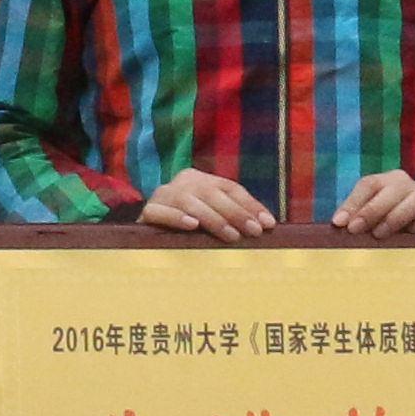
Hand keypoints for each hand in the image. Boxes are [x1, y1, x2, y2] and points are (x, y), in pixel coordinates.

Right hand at [137, 170, 271, 237]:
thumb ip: (233, 217)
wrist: (147, 235)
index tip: (268, 224)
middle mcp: (182, 182)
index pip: (230, 188)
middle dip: (236, 213)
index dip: (250, 204)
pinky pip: (161, 212)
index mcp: (200, 179)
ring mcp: (163, 195)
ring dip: (213, 219)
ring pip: (189, 201)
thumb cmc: (188, 230)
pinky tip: (192, 225)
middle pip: (212, 193)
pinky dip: (177, 217)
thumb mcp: (213, 219)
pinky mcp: (147, 211)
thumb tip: (267, 225)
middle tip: (254, 232)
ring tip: (232, 236)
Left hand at [332, 170, 414, 237]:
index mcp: (390, 182)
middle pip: (392, 188)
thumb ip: (360, 222)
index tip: (339, 223)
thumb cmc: (400, 230)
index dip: (352, 202)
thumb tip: (338, 228)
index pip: (369, 184)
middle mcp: (411, 185)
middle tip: (356, 230)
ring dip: (398, 215)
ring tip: (381, 233)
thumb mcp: (377, 224)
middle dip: (371, 209)